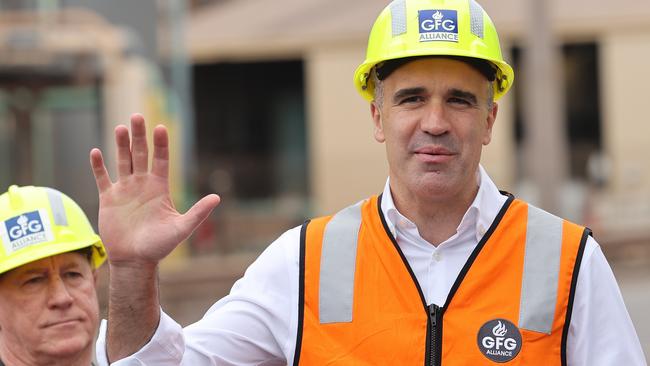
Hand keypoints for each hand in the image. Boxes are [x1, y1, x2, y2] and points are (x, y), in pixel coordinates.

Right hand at [89, 114, 219, 266]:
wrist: (135, 261)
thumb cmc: (159, 246)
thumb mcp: (182, 228)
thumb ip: (198, 213)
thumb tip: (217, 198)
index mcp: (160, 188)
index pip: (161, 159)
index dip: (161, 144)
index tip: (160, 127)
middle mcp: (142, 184)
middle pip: (140, 154)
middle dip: (139, 136)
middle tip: (137, 116)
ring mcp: (125, 190)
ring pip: (123, 161)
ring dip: (121, 145)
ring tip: (121, 128)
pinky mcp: (108, 199)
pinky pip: (103, 178)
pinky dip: (99, 166)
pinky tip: (96, 152)